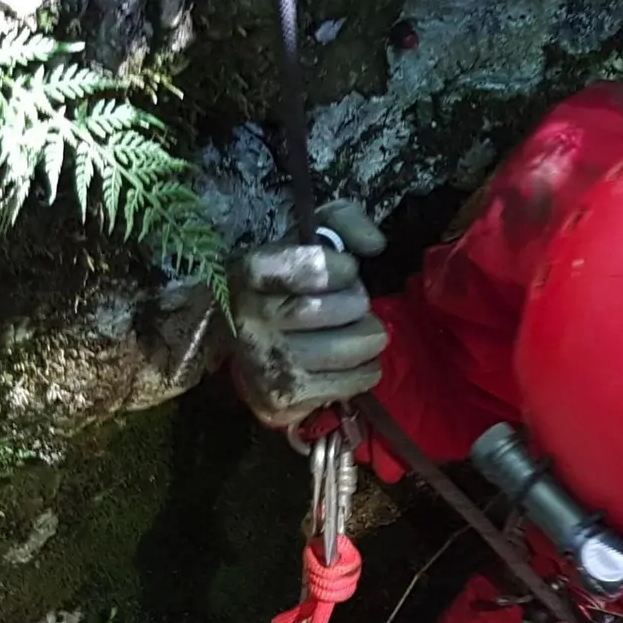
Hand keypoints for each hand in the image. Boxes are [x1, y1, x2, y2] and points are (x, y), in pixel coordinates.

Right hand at [231, 200, 389, 433]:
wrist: (248, 344)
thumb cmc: (288, 284)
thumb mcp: (308, 237)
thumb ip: (345, 222)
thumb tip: (374, 244)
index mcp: (252, 271)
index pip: (318, 266)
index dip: (343, 269)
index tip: (342, 270)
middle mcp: (252, 318)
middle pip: (346, 307)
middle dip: (359, 304)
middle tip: (347, 306)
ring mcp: (266, 363)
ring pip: (356, 347)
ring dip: (367, 338)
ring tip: (351, 332)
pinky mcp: (283, 400)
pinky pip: (356, 381)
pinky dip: (364, 370)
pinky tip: (345, 362)